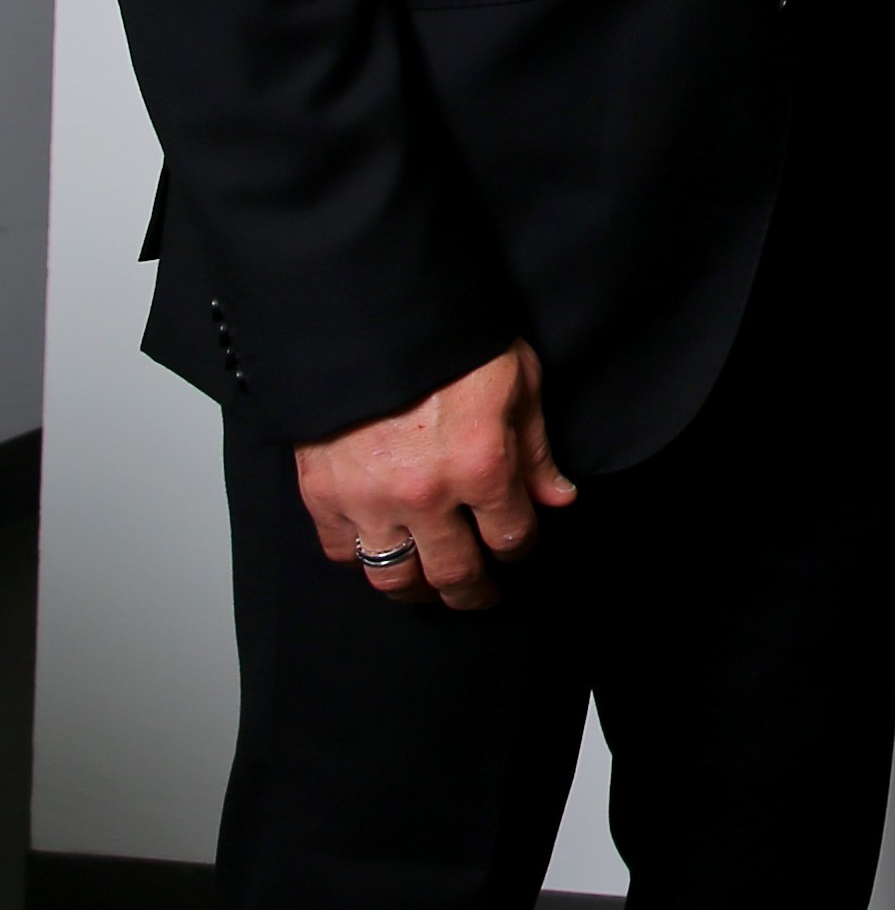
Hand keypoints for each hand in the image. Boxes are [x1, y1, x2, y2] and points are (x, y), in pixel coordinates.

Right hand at [293, 341, 576, 610]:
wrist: (367, 313)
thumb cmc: (451, 341)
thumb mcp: (518, 381)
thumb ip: (536, 450)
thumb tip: (558, 499)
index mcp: (482, 466)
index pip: (512, 538)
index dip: (520, 549)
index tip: (518, 547)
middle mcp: (426, 494)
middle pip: (455, 573)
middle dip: (474, 592)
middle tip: (479, 596)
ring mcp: (369, 499)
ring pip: (394, 576)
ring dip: (417, 590)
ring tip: (430, 588)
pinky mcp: (322, 492)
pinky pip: (341, 550)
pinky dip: (361, 556)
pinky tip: (379, 548)